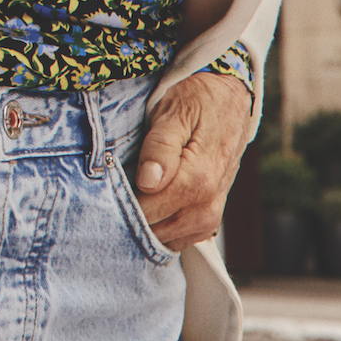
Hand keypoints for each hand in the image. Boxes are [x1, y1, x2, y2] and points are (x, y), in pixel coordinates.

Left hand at [130, 71, 251, 251]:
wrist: (231, 102)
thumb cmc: (199, 101)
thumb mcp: (175, 112)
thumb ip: (160, 147)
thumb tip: (147, 181)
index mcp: (198, 180)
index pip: (146, 212)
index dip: (121, 202)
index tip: (109, 184)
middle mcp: (207, 205)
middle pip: (152, 229)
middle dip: (130, 213)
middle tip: (117, 184)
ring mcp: (209, 217)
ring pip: (162, 238)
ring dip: (145, 221)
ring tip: (134, 190)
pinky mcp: (208, 222)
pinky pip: (176, 238)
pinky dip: (160, 226)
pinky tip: (151, 202)